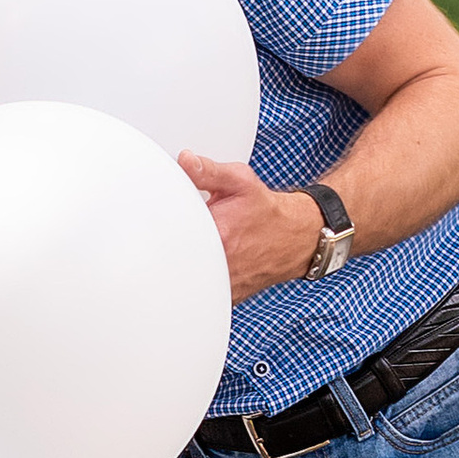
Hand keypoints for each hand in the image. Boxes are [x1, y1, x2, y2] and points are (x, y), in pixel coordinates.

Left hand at [178, 154, 325, 302]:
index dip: (164, 223)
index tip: (168, 218)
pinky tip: (207, 261)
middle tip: (187, 229)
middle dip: (174, 242)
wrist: (295, 237)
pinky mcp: (227, 296)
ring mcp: (223, 283)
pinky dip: (199, 277)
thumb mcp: (240, 181)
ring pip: (187, 278)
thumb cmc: (267, 211)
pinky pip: (201, 292)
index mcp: (218, 233)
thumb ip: (208, 171)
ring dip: (186, 262)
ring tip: (199, 245)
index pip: (172, 232)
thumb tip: (185, 161)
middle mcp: (220, 262)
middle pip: (175, 258)